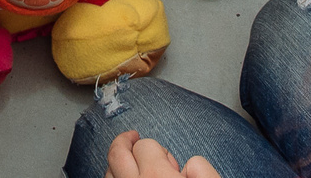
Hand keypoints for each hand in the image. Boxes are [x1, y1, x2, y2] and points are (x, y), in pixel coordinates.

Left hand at [100, 131, 222, 177]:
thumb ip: (203, 170)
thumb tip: (192, 162)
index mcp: (158, 176)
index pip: (146, 145)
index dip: (156, 148)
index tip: (165, 157)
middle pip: (117, 153)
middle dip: (123, 140)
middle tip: (131, 136)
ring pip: (107, 172)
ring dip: (115, 162)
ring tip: (126, 159)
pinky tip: (121, 177)